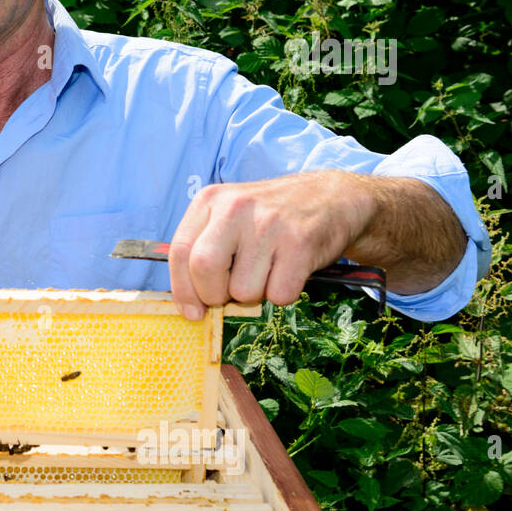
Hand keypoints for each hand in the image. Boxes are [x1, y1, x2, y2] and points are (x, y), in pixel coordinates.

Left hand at [167, 172, 370, 319]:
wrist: (332, 199)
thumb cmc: (270, 219)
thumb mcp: (228, 218)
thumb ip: (203, 250)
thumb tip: (189, 305)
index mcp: (210, 200)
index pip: (179, 252)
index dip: (183, 289)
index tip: (193, 311)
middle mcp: (236, 207)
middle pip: (204, 270)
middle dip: (215, 296)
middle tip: (232, 293)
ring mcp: (269, 224)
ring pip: (243, 291)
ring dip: (255, 294)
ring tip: (268, 271)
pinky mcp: (300, 243)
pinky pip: (279, 295)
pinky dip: (283, 294)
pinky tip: (289, 271)